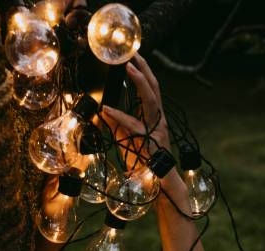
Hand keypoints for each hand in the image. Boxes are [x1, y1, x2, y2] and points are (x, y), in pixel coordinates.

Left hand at [101, 54, 185, 195]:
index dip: (145, 73)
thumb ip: (119, 126)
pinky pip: (135, 126)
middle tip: (133, 54)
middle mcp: (159, 120)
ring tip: (129, 69)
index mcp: (155, 118)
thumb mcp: (128, 140)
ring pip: (152, 100)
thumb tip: (105, 111)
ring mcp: (157, 129)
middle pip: (155, 88)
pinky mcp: (150, 141)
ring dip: (141, 83)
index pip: (152, 90)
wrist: (159, 183)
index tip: (135, 58)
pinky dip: (120, 117)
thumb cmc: (144, 164)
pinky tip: (108, 110)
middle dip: (145, 69)